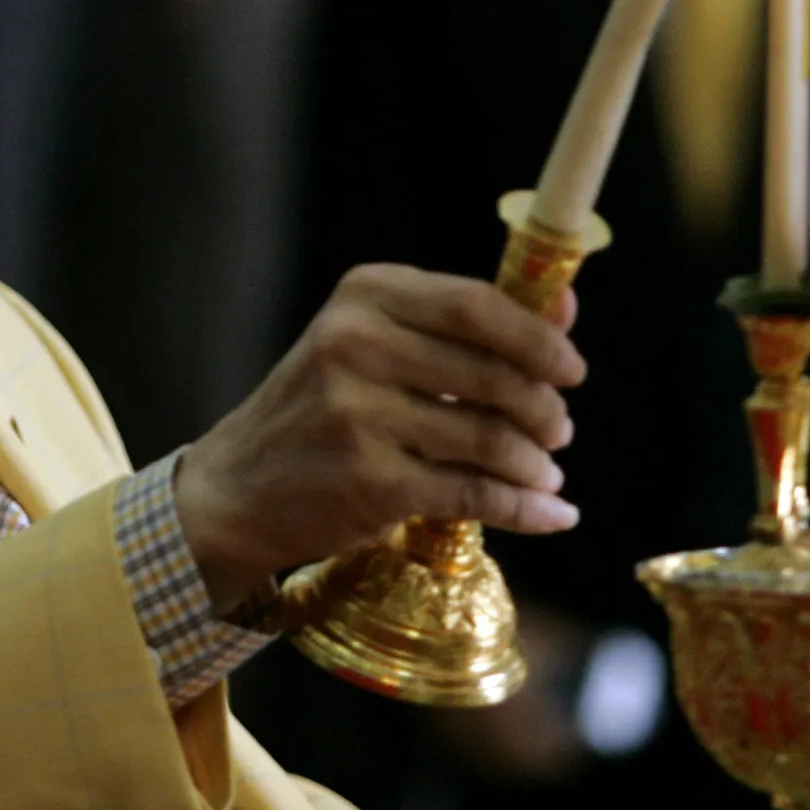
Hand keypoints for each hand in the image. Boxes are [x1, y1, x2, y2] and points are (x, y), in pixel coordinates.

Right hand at [171, 263, 584, 611]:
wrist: (237, 490)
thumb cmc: (318, 411)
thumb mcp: (368, 345)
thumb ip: (460, 327)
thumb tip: (567, 304)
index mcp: (362, 296)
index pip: (476, 305)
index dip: (539, 338)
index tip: (572, 369)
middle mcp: (354, 345)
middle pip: (493, 373)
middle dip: (543, 408)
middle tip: (558, 430)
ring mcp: (358, 414)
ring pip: (489, 437)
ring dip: (534, 464)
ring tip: (544, 474)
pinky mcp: (370, 481)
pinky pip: (474, 493)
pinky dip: (524, 508)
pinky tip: (549, 513)